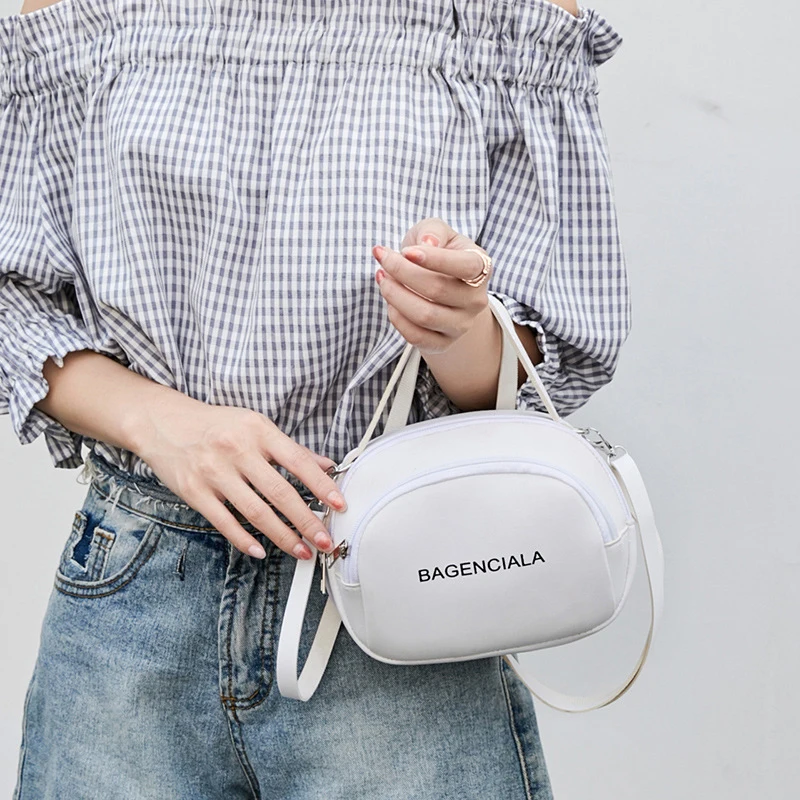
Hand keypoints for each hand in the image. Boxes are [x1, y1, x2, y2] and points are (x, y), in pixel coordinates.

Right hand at [131, 389, 345, 560]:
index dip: (322, 485)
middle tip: (324, 539)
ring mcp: (214, 472)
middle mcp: (237, 450)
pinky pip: (224, 521)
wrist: (162, 423)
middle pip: (279, 492)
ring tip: (301, 550)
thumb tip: (326, 465)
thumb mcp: (256, 425)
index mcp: (258, 430)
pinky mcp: (194, 491)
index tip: (339, 505)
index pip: (298, 461)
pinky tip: (261, 550)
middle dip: (307, 520)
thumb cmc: (216, 425)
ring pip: (255, 512)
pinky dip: (244, 539)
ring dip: (282, 536)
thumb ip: (291, 448)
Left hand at [371, 217, 492, 356]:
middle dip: (402, 272)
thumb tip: (427, 244)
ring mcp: (461, 325)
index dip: (435, 259)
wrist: (438, 285)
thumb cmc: (436, 252)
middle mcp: (476, 300)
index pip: (465, 266)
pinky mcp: (443, 343)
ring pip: (424, 316)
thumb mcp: (436, 231)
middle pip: (437, 290)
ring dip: (395, 295)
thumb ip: (433, 231)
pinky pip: (416, 336)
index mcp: (481, 268)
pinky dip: (396, 317)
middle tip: (383, 258)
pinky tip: (390, 300)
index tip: (406, 251)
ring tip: (382, 277)